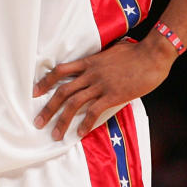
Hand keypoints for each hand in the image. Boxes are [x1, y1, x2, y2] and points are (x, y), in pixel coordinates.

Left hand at [32, 38, 173, 139]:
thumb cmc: (135, 53)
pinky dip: (85, 123)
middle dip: (48, 108)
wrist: (152, 55)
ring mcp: (101, 85)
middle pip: (62, 91)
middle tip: (37, 122)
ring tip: (55, 134)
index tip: (34, 92)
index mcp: (89, 62)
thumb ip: (100, 61)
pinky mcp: (113, 95)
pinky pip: (94, 111)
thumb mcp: (111, 52)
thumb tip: (96, 64)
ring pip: (74, 103)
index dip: (45, 82)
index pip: (60, 71)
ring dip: (62, 120)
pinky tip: (79, 133)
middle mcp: (91, 74)